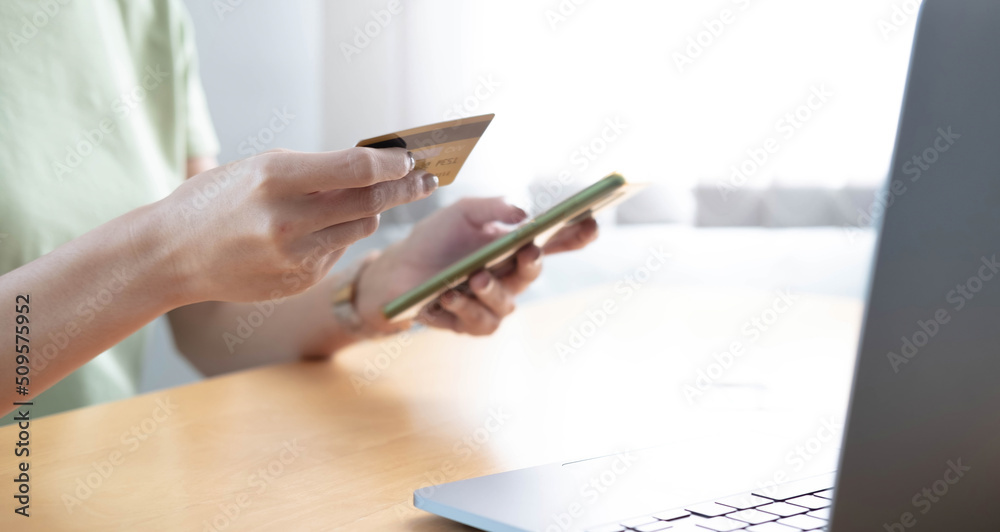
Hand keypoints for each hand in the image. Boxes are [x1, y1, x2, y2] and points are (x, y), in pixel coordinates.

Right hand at [160, 147, 437, 302]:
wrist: (172, 255)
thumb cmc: (216, 200)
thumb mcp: (257, 168)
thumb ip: (314, 169)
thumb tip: (373, 166)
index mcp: (274, 179)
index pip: (355, 169)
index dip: (391, 163)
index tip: (411, 158)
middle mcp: (287, 220)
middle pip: (370, 202)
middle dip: (405, 188)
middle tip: (426, 179)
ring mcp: (294, 256)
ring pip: (362, 228)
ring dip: (371, 212)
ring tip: (362, 200)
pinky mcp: (299, 280)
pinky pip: (339, 251)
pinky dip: (339, 236)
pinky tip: (318, 230)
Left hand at [356, 197, 598, 335]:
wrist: (394, 272)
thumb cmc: (433, 240)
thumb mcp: (460, 213)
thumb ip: (491, 207)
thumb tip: (523, 214)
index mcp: (513, 247)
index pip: (554, 242)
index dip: (577, 235)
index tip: (591, 223)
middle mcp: (509, 277)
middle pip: (533, 273)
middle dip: (533, 263)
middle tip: (529, 251)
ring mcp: (491, 304)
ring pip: (506, 305)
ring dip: (491, 290)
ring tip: (474, 278)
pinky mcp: (470, 325)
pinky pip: (478, 323)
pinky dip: (463, 308)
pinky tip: (446, 296)